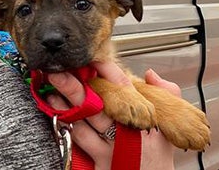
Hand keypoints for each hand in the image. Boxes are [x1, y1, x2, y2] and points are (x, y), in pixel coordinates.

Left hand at [47, 61, 175, 169]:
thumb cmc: (157, 156)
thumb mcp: (167, 127)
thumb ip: (164, 96)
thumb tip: (149, 73)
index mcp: (145, 118)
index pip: (122, 87)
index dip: (103, 71)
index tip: (89, 60)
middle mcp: (128, 132)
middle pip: (97, 104)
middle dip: (74, 87)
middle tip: (58, 73)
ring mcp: (112, 148)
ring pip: (82, 121)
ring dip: (64, 105)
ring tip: (51, 90)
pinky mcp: (100, 163)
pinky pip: (78, 141)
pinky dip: (65, 125)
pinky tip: (56, 114)